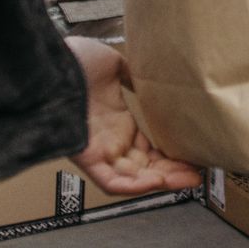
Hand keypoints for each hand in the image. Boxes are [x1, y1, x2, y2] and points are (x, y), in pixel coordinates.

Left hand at [64, 36, 200, 195]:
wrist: (50, 64)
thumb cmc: (74, 61)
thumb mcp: (113, 65)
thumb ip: (132, 75)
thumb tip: (150, 75)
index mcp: (116, 121)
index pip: (147, 148)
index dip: (169, 155)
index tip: (192, 154)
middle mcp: (108, 140)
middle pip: (145, 167)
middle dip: (172, 173)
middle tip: (198, 174)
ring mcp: (97, 150)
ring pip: (133, 178)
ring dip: (161, 182)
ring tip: (188, 180)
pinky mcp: (86, 157)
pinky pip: (110, 181)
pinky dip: (133, 186)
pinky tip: (157, 183)